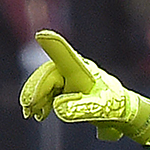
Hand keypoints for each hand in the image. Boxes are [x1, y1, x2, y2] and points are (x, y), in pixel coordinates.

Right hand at [20, 30, 149, 145]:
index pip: (66, 58)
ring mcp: (68, 76)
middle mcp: (74, 68)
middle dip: (35, 91)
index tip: (42, 36)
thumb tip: (58, 107)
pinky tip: (39, 114)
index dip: (54, 47)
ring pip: (45, 83)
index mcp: (83, 71)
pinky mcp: (65, 84)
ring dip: (36, 98)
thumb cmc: (113, 106)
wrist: (121, 110)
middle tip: (28, 107)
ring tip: (32, 114)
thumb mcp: (100, 109)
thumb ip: (81, 108)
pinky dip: (41, 101)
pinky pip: (48, 90)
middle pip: (47, 75)